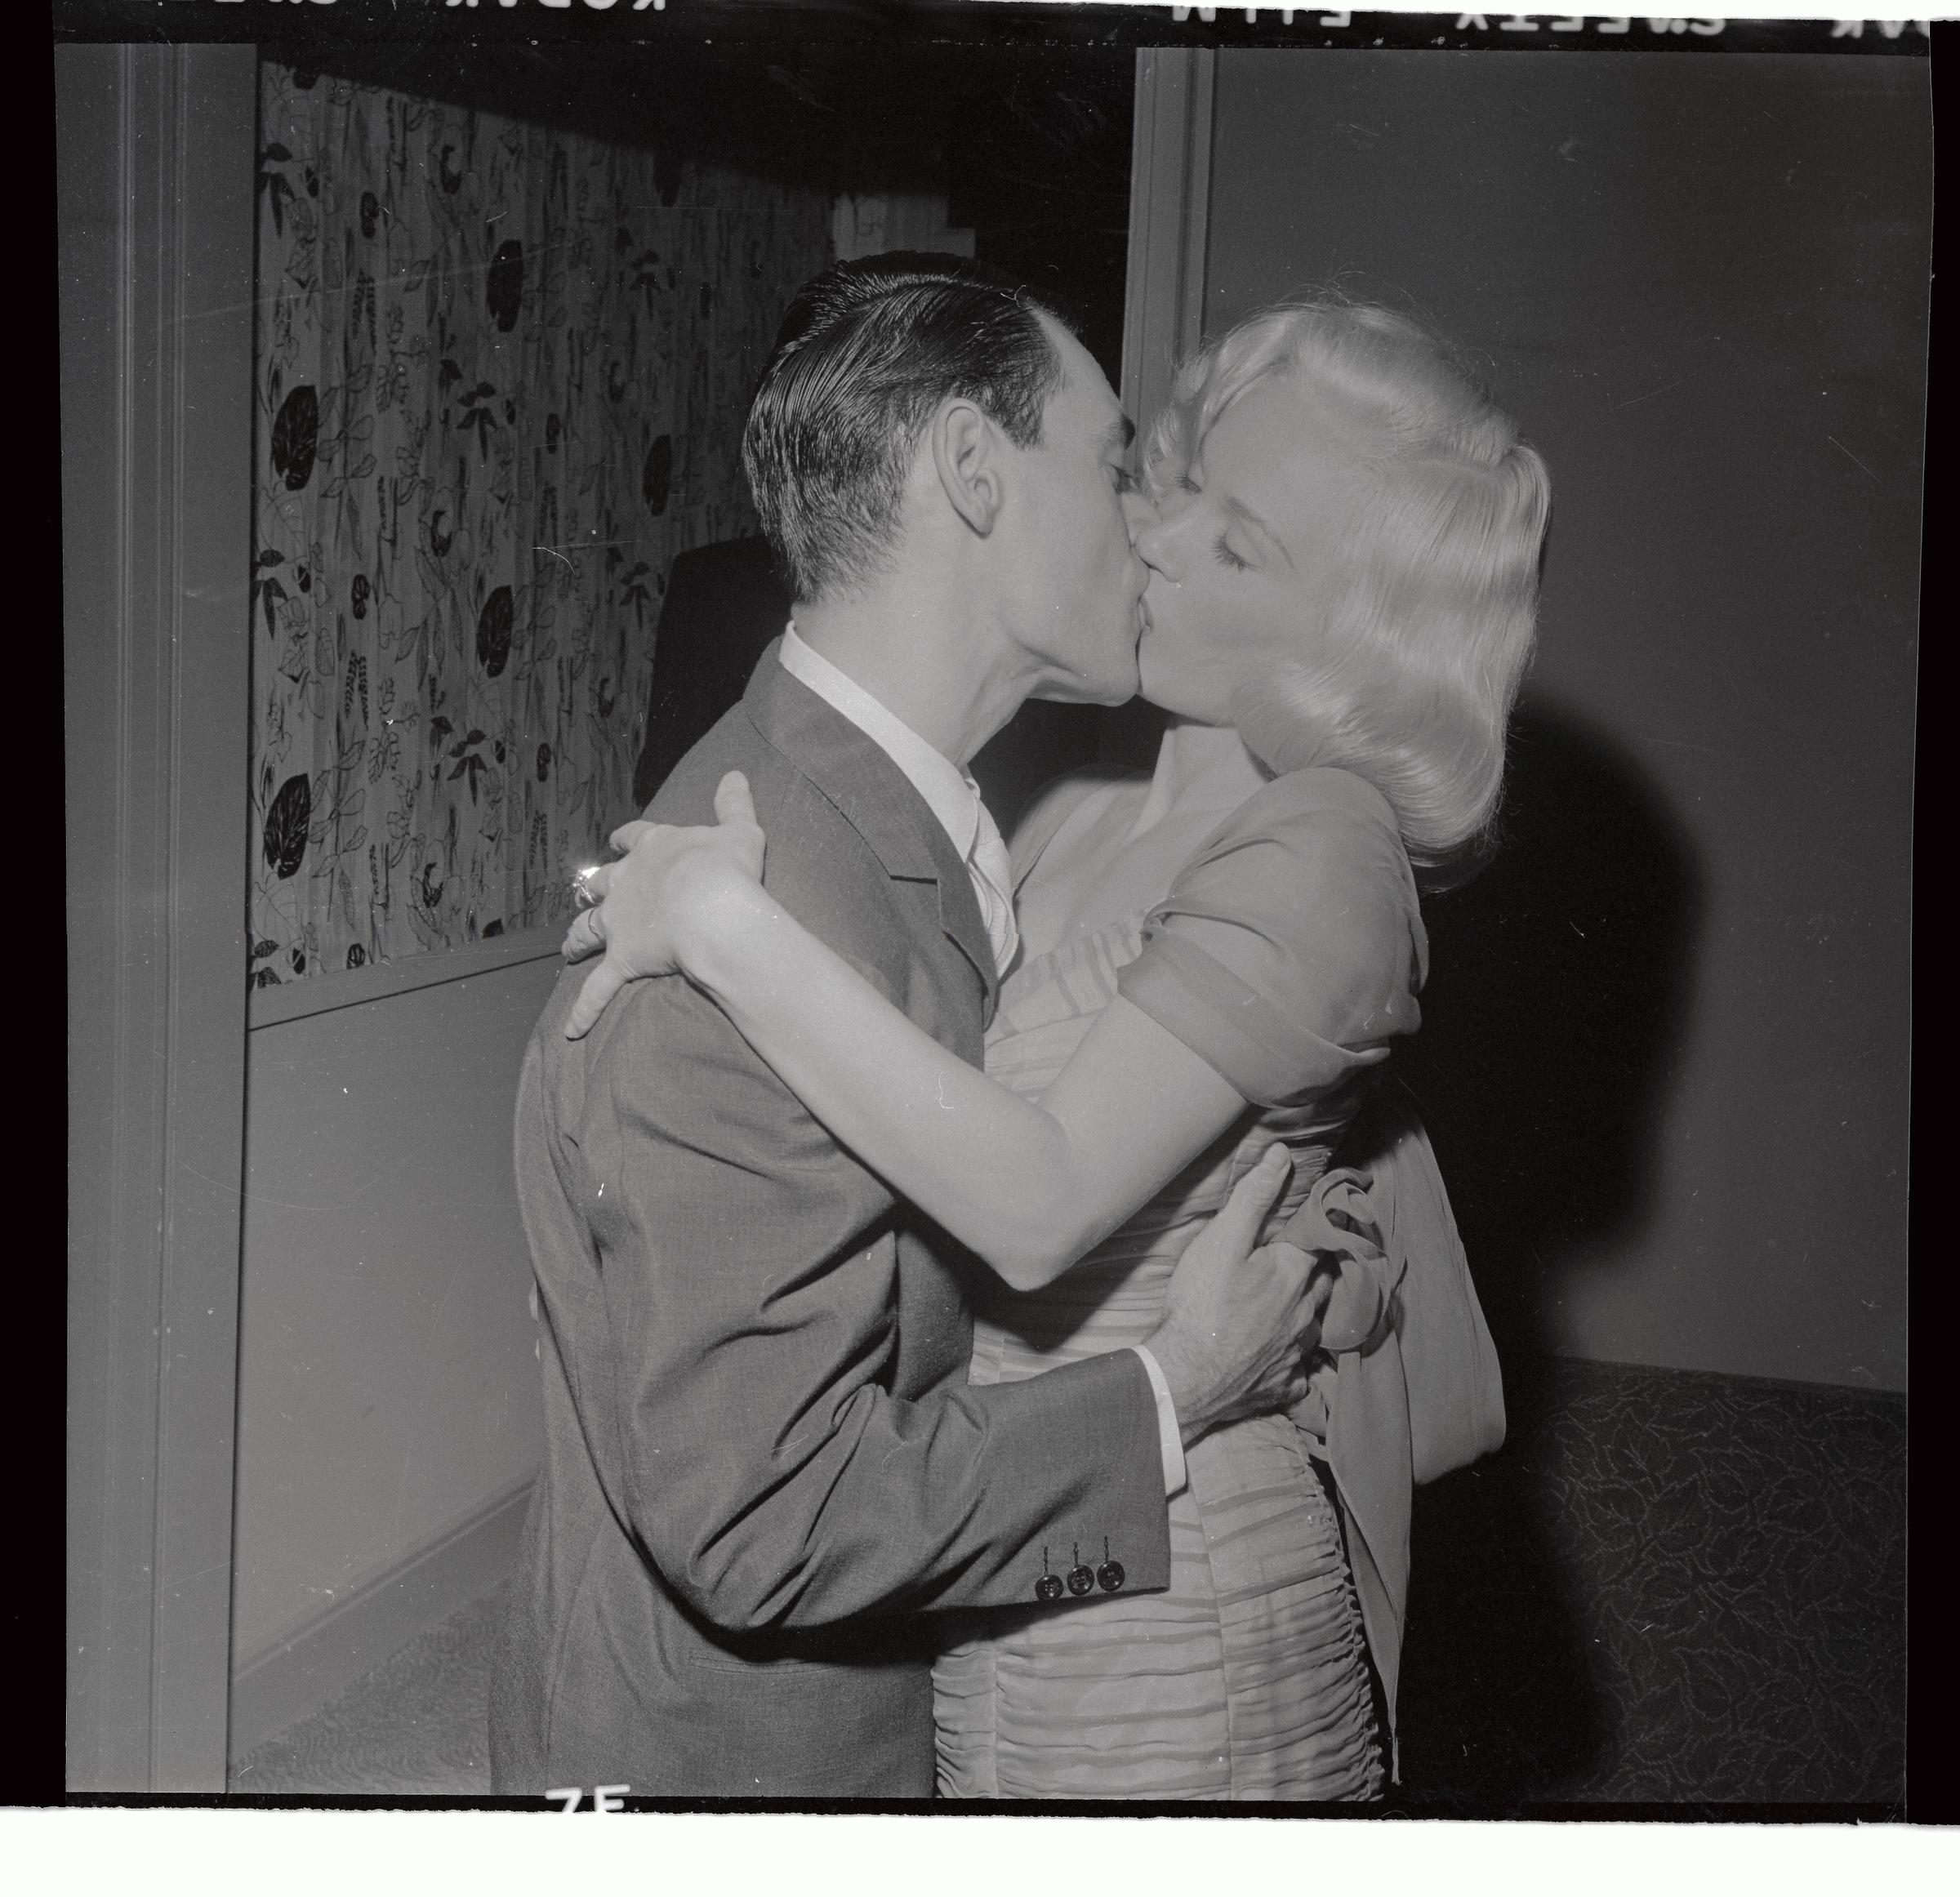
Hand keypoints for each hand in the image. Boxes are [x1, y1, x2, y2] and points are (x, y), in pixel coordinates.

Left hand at [561, 771, 764, 1039]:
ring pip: (588, 928)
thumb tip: (735, 773)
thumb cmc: (727, 868)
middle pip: (601, 883)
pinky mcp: (622, 959)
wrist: (710, 905)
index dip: (625, 839)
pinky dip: (584, 1009)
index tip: (616, 839)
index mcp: (654, 848)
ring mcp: (620, 922)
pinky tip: (572, 1029)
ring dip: (576, 938)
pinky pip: (598, 989)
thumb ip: (734, 803)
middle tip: (588, 893)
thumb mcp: (739, 829)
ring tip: (567, 948)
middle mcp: (627, 882)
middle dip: (594, 889)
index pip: (634, 837)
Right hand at [1142, 1146, 1335, 1449]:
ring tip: (1289, 1304)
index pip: (1320, 1241)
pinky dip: (1292, 1360)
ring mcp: (1296, 1352)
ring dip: (1306, 1313)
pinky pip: (1298, 1370)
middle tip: (1294, 1260)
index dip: (1313, 1229)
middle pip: (1322, 1283)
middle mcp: (1305, 1313)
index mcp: (1295, 1274)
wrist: (1184, 1377)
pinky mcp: (1282, 1385)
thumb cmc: (1201, 1304)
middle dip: (1313, 1269)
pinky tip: (1279, 1356)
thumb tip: (1282, 1155)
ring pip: (1314, 1325)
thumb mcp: (1222, 1239)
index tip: (1304, 1222)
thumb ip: (1254, 1197)